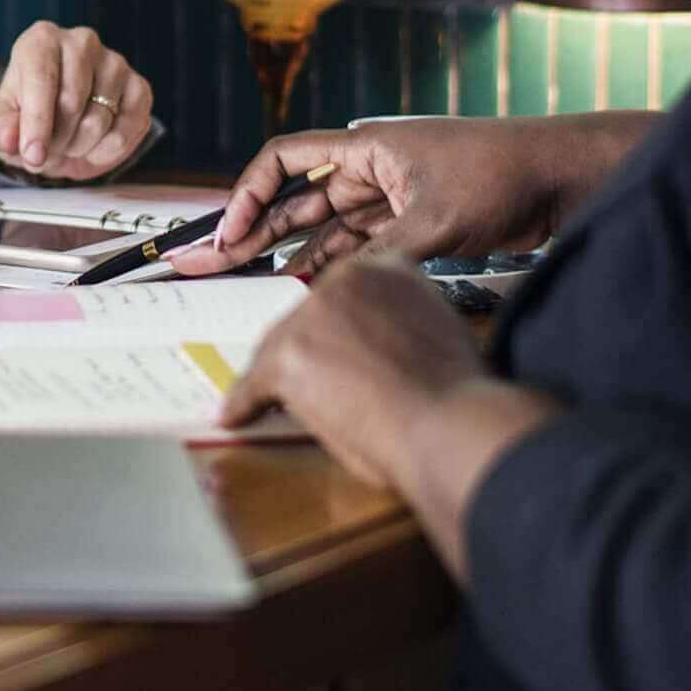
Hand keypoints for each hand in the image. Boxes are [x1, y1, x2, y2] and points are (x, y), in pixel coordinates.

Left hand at [0, 21, 153, 180]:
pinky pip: (129, 127)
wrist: (56, 125)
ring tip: (68, 142)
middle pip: (72, 102)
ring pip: (100, 119)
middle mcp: (81, 42)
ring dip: (80, 146)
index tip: (32, 155)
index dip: (37, 123)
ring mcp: (115, 62)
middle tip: (48, 147)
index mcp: (41, 41)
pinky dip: (109, 149)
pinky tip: (93, 146)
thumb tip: (11, 137)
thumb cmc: (24, 118)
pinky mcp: (139, 86)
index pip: (42, 79)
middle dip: (57, 139)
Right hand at [171, 116, 574, 278]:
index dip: (247, 194)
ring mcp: (390, 197)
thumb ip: (383, 257)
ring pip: (323, 226)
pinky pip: (357, 244)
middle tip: (212, 262)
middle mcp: (369, 170)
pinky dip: (331, 264)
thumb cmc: (502, 175)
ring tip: (249, 279)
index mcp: (365, 148)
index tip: (230, 232)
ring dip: (289, 251)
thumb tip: (337, 293)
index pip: (284, 159)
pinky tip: (306, 285)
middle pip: (294, 198)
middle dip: (252, 230)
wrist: (563, 177)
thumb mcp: (437, 220)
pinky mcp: (413, 222)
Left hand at [217, 255, 484, 486]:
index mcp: (386, 268)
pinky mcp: (290, 354)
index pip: (340, 295)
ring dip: (277, 379)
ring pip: (277, 348)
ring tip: (275, 404)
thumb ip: (399, 323)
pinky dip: (245, 403)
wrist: (452, 422)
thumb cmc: (455, 394)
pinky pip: (255, 383)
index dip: (333, 330)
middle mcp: (345, 279)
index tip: (329, 349)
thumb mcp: (435, 331)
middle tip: (312, 385)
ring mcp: (313, 315)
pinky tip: (235, 415)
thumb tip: (374, 347)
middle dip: (305, 354)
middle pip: (303, 318)